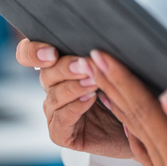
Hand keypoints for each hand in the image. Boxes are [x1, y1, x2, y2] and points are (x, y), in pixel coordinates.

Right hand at [16, 39, 131, 158]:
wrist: (137, 126)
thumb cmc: (124, 91)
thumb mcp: (113, 66)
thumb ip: (101, 52)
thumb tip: (102, 32)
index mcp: (58, 67)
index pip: (30, 54)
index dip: (33, 52)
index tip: (51, 51)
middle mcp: (53, 88)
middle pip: (46, 74)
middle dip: (64, 67)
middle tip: (84, 64)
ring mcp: (54, 112)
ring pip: (54, 96)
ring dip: (74, 87)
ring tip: (93, 81)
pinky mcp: (60, 133)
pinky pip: (61, 119)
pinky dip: (75, 107)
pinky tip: (89, 99)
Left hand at [85, 49, 166, 165]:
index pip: (145, 113)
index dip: (123, 82)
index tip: (104, 59)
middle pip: (135, 125)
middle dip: (113, 89)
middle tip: (93, 62)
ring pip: (139, 141)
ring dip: (120, 111)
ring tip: (105, 86)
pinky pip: (149, 159)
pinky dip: (137, 137)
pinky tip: (132, 127)